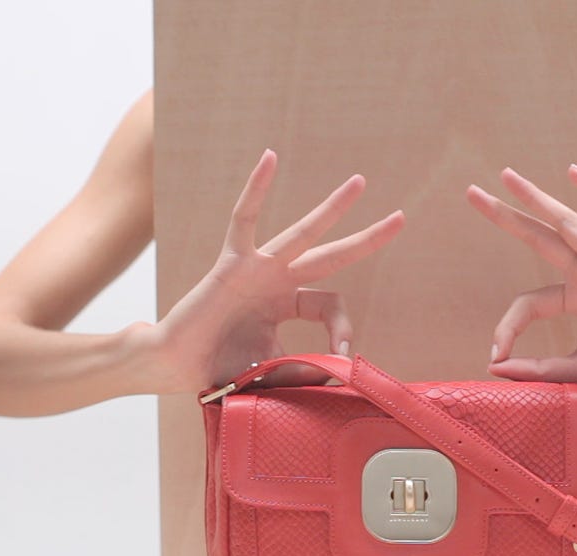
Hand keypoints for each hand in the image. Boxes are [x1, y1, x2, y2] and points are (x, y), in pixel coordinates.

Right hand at [135, 149, 404, 391]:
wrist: (176, 366)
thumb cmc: (218, 368)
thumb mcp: (273, 370)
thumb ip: (306, 370)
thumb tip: (345, 376)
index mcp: (284, 304)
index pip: (330, 304)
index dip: (343, 327)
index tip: (342, 355)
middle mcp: (275, 280)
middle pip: (331, 255)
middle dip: (366, 239)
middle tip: (401, 219)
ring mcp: (256, 268)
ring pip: (302, 233)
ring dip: (333, 209)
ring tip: (360, 183)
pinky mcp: (231, 263)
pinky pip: (243, 219)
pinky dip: (256, 189)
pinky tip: (270, 157)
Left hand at [465, 164, 576, 393]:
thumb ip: (540, 370)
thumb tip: (494, 368)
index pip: (529, 302)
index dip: (507, 327)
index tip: (495, 356)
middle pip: (538, 238)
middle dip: (506, 216)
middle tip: (470, 193)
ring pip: (566, 222)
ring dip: (535, 198)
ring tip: (506, 175)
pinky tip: (574, 173)